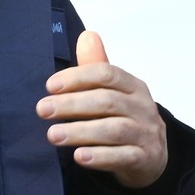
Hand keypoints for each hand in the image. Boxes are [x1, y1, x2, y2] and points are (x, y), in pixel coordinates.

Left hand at [36, 31, 167, 187]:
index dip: (77, 78)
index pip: (106, 74)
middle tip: (42, 110)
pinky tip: (79, 157)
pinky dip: (100, 157)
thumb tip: (87, 35)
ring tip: (52, 135)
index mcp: (133, 86)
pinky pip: (123, 157)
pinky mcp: (146, 159)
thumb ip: (95, 65)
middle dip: (71, 105)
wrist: (152, 156)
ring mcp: (146, 134)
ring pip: (113, 130)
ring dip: (79, 132)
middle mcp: (143, 108)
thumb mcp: (112, 90)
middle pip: (106, 101)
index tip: (49, 86)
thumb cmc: (123, 116)